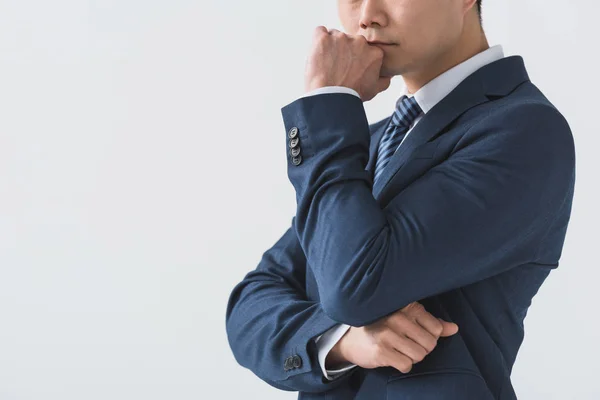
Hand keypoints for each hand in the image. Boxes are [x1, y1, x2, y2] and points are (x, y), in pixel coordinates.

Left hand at [304, 26, 391, 101]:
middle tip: (336, 68)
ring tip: (326, 66)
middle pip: (349, 41)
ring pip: (334, 36)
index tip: (349, 67)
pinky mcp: (323, 38)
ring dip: (330, 47)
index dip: (355, 57)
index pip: (364, 48)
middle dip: (343, 51)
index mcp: (374, 52)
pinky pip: (319, 32)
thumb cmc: (351, 95)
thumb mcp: (374, 89)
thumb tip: (387, 76)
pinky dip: (318, 42)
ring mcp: (341, 38)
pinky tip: (318, 56)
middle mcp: (359, 41)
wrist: (331, 98)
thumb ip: (383, 79)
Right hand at [325, 302, 458, 372]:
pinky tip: (392, 357)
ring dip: (411, 358)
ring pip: (419, 356)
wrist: (352, 339)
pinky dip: (402, 365)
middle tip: (406, 345)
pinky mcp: (381, 350)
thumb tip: (455, 328)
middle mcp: (397, 317)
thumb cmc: (383, 327)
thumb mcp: (408, 319)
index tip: (415, 335)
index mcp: (406, 306)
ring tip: (399, 350)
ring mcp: (387, 333)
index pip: (436, 328)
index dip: (429, 337)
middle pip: (430, 344)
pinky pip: (406, 365)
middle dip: (421, 349)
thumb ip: (432, 323)